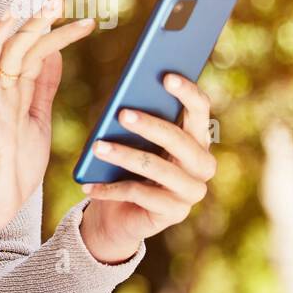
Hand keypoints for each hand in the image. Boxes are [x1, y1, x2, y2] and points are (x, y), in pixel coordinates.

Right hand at [0, 0, 95, 240]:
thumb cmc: (15, 161)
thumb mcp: (37, 118)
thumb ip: (42, 87)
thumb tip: (55, 54)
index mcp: (17, 91)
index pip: (36, 53)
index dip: (57, 35)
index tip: (86, 21)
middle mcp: (2, 95)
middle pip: (14, 51)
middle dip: (34, 25)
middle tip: (56, 1)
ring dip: (0, 42)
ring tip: (12, 17)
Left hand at [78, 73, 217, 256]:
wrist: (119, 215)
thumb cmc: (128, 166)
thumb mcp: (133, 139)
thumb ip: (138, 117)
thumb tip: (126, 96)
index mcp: (198, 137)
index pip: (200, 110)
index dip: (187, 92)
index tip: (166, 76)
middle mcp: (203, 165)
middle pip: (180, 140)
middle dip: (150, 125)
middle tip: (122, 113)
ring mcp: (191, 192)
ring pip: (157, 168)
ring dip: (124, 156)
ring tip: (98, 147)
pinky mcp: (175, 214)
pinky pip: (140, 195)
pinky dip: (111, 189)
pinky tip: (90, 186)